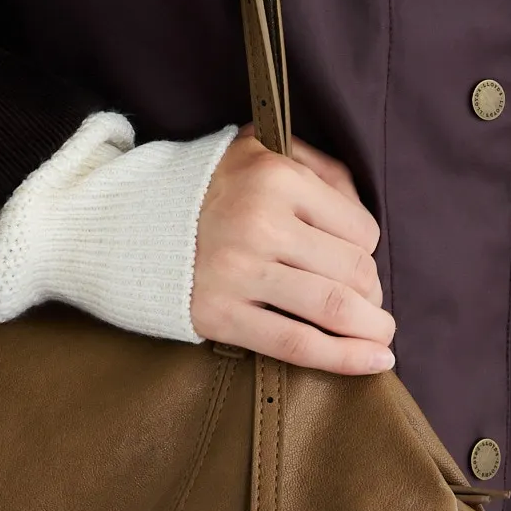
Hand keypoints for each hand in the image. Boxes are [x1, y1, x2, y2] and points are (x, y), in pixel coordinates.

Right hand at [189, 124, 395, 373]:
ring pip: (333, 308)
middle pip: (352, 270)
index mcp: (275, 178)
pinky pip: (296, 345)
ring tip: (381, 334)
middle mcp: (260, 224)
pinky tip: (373, 360)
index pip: (359, 228)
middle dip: (372, 292)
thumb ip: (319, 167)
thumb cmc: (208, 186)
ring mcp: (239, 272)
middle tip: (370, 301)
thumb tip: (365, 214)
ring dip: (371, 327)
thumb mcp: (260, 150)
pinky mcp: (220, 315)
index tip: (360, 260)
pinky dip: (345, 358)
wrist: (129, 222)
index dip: (369, 250)